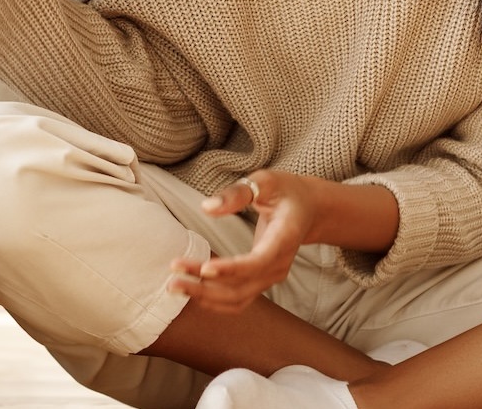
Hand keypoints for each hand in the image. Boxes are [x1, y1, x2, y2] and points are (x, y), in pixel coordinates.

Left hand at [168, 169, 313, 313]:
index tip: (204, 268)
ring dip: (204, 296)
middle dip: (205, 287)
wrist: (309, 209)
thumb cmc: (285, 191)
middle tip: (172, 281)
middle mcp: (279, 264)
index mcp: (284, 238)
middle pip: (241, 286)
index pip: (258, 261)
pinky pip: (237, 298)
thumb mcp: (265, 181)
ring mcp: (271, 276)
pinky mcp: (261, 280)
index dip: (232, 268)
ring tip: (174, 286)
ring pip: (237, 297)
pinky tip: (191, 290)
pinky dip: (214, 299)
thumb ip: (237, 193)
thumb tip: (207, 207)